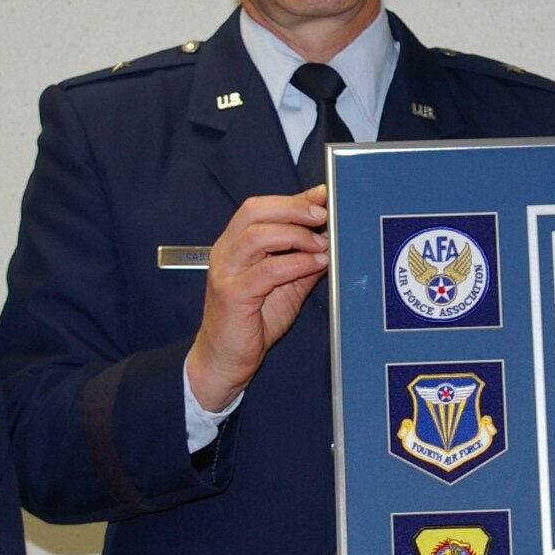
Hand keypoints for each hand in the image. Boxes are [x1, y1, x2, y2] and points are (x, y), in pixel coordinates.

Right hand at [185, 186, 329, 411]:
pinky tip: (314, 264)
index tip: (321, 195)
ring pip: (257, 236)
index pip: (259, 208)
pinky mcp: (232, 295)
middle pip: (255, 212)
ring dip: (295, 235)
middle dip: (292, 208)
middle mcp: (226, 252)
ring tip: (320, 243)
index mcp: (235, 244)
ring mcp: (226, 272)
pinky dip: (295, 263)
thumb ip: (301, 259)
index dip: (292, 198)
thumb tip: (328, 237)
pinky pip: (267, 271)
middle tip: (322, 215)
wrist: (226, 360)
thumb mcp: (284, 284)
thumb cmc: (252, 322)